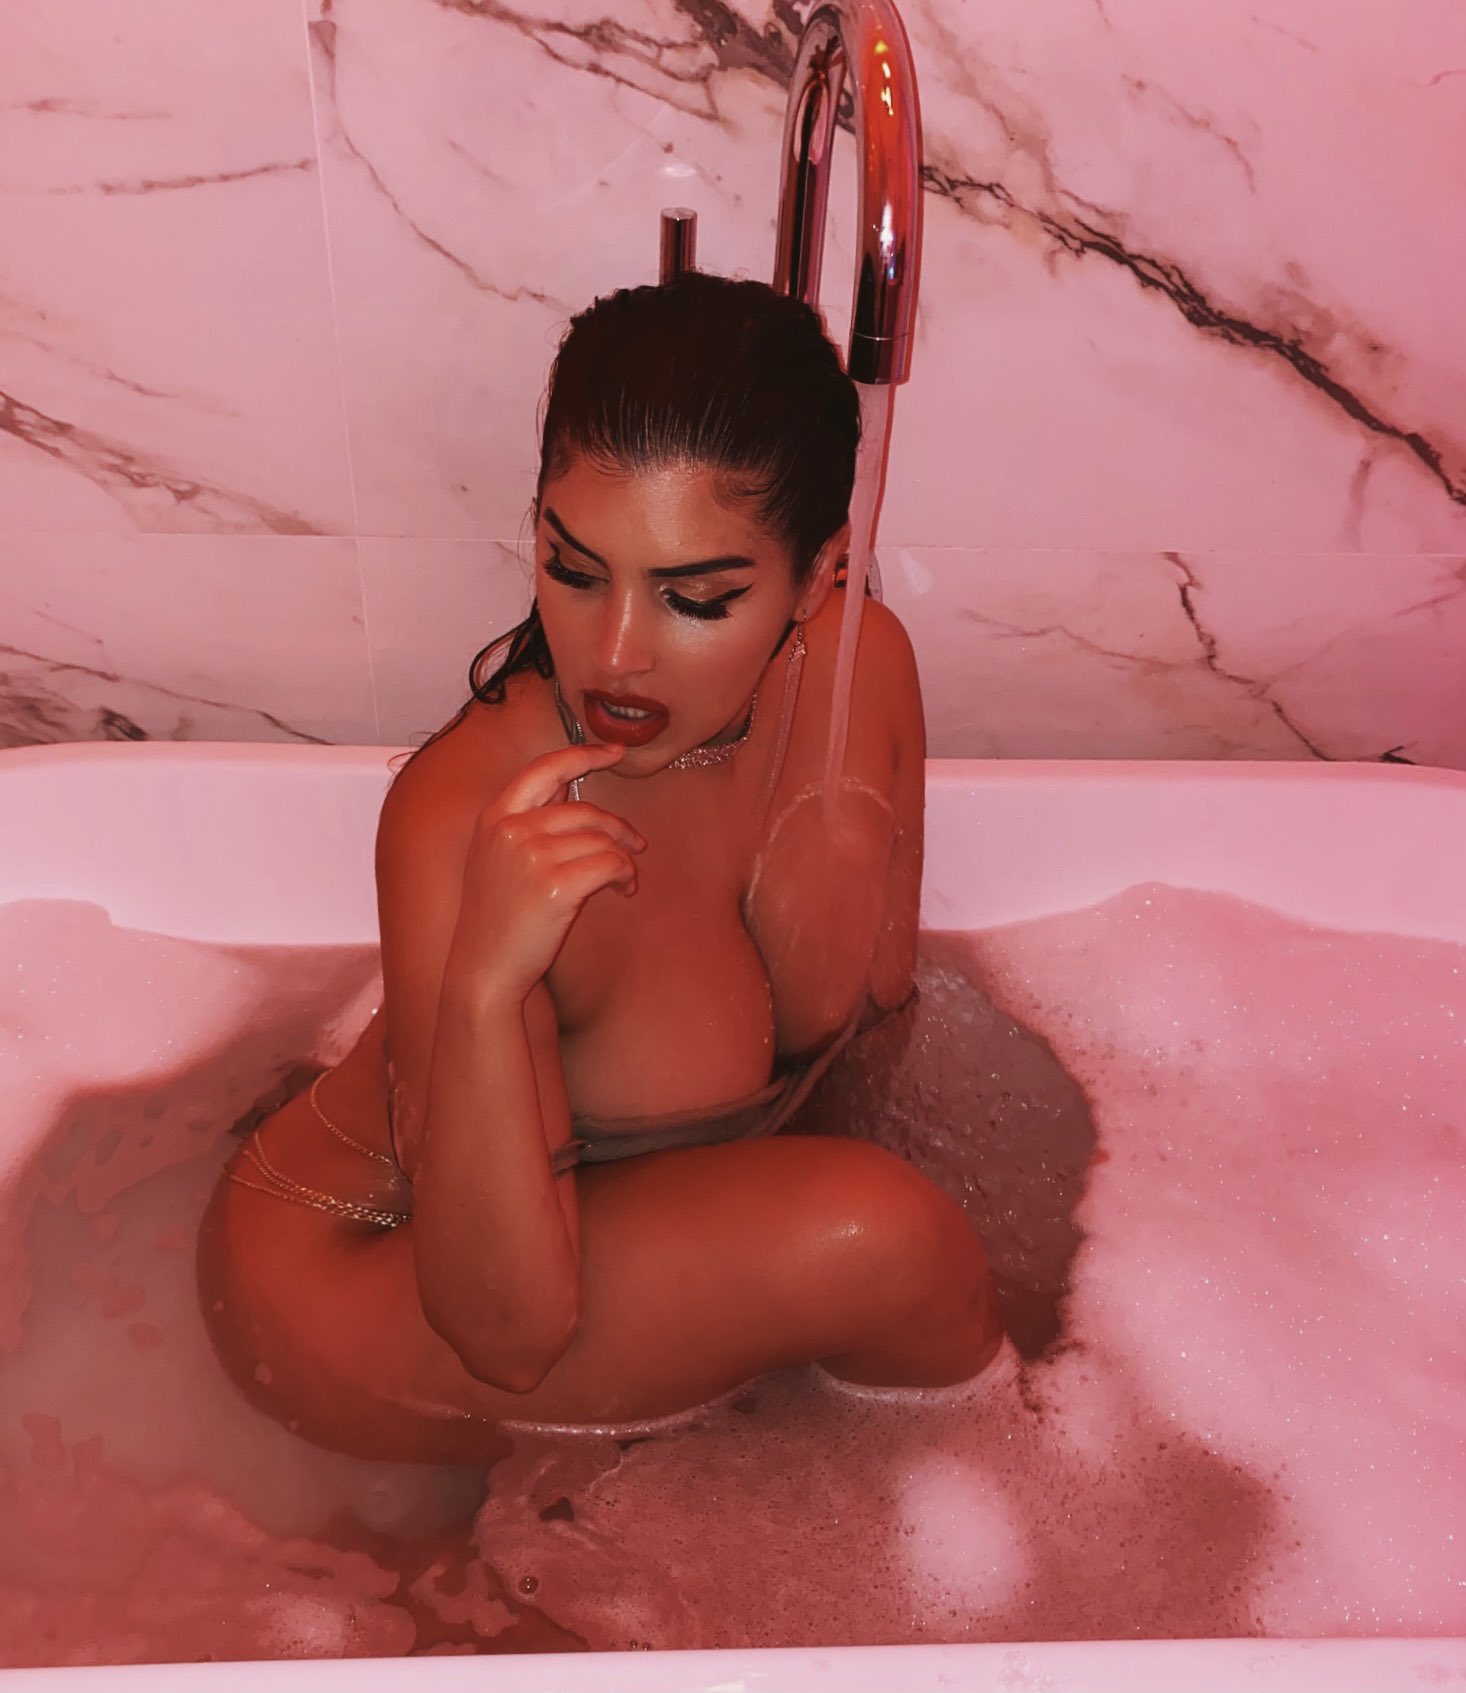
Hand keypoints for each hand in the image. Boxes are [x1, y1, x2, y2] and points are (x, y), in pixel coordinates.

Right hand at [448, 742, 645, 1003]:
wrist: (483, 967)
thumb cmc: (496, 916)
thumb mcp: (495, 856)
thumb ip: (526, 820)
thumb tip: (569, 783)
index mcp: (494, 816)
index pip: (544, 768)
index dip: (583, 755)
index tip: (614, 751)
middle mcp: (510, 829)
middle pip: (584, 809)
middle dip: (618, 826)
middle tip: (636, 844)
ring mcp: (531, 856)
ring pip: (601, 839)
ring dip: (622, 859)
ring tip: (623, 880)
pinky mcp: (555, 885)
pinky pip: (610, 864)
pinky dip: (625, 875)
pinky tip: (622, 890)